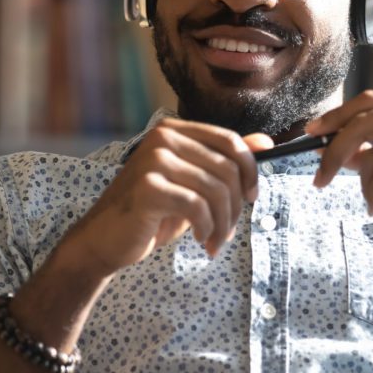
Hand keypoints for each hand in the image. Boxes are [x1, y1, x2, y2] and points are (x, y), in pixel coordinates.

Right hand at [67, 119, 272, 276]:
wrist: (105, 240)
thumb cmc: (152, 213)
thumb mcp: (193, 186)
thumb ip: (225, 162)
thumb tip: (267, 141)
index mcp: (175, 131)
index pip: (230, 142)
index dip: (250, 171)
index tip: (252, 197)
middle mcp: (163, 138)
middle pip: (227, 168)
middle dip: (235, 206)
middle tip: (228, 232)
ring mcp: (154, 160)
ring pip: (216, 190)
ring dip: (222, 223)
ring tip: (214, 241)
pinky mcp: (148, 187)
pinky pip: (197, 207)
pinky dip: (205, 228)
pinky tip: (199, 240)